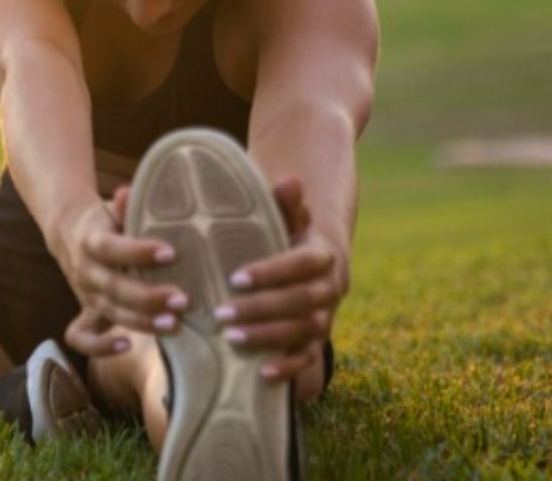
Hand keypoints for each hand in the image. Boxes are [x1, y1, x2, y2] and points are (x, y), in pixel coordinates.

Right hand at [60, 187, 190, 356]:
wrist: (70, 233)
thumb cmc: (106, 220)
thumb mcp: (113, 208)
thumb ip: (124, 206)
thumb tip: (128, 193)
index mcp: (90, 240)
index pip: (111, 248)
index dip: (139, 252)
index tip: (172, 253)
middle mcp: (86, 270)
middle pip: (113, 288)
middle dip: (148, 297)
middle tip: (183, 300)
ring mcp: (86, 294)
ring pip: (109, 312)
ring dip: (141, 322)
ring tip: (175, 324)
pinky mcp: (86, 312)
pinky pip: (82, 337)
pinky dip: (99, 347)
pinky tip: (126, 346)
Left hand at [216, 174, 348, 383]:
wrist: (304, 262)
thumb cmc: (282, 236)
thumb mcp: (281, 218)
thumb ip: (283, 204)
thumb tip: (290, 179)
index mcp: (323, 254)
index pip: (303, 264)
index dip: (272, 272)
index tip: (234, 277)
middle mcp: (330, 288)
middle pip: (302, 301)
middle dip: (262, 309)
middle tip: (221, 313)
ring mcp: (325, 316)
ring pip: (305, 330)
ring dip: (269, 336)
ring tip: (230, 336)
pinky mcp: (315, 340)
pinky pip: (309, 358)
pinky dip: (289, 368)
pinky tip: (261, 373)